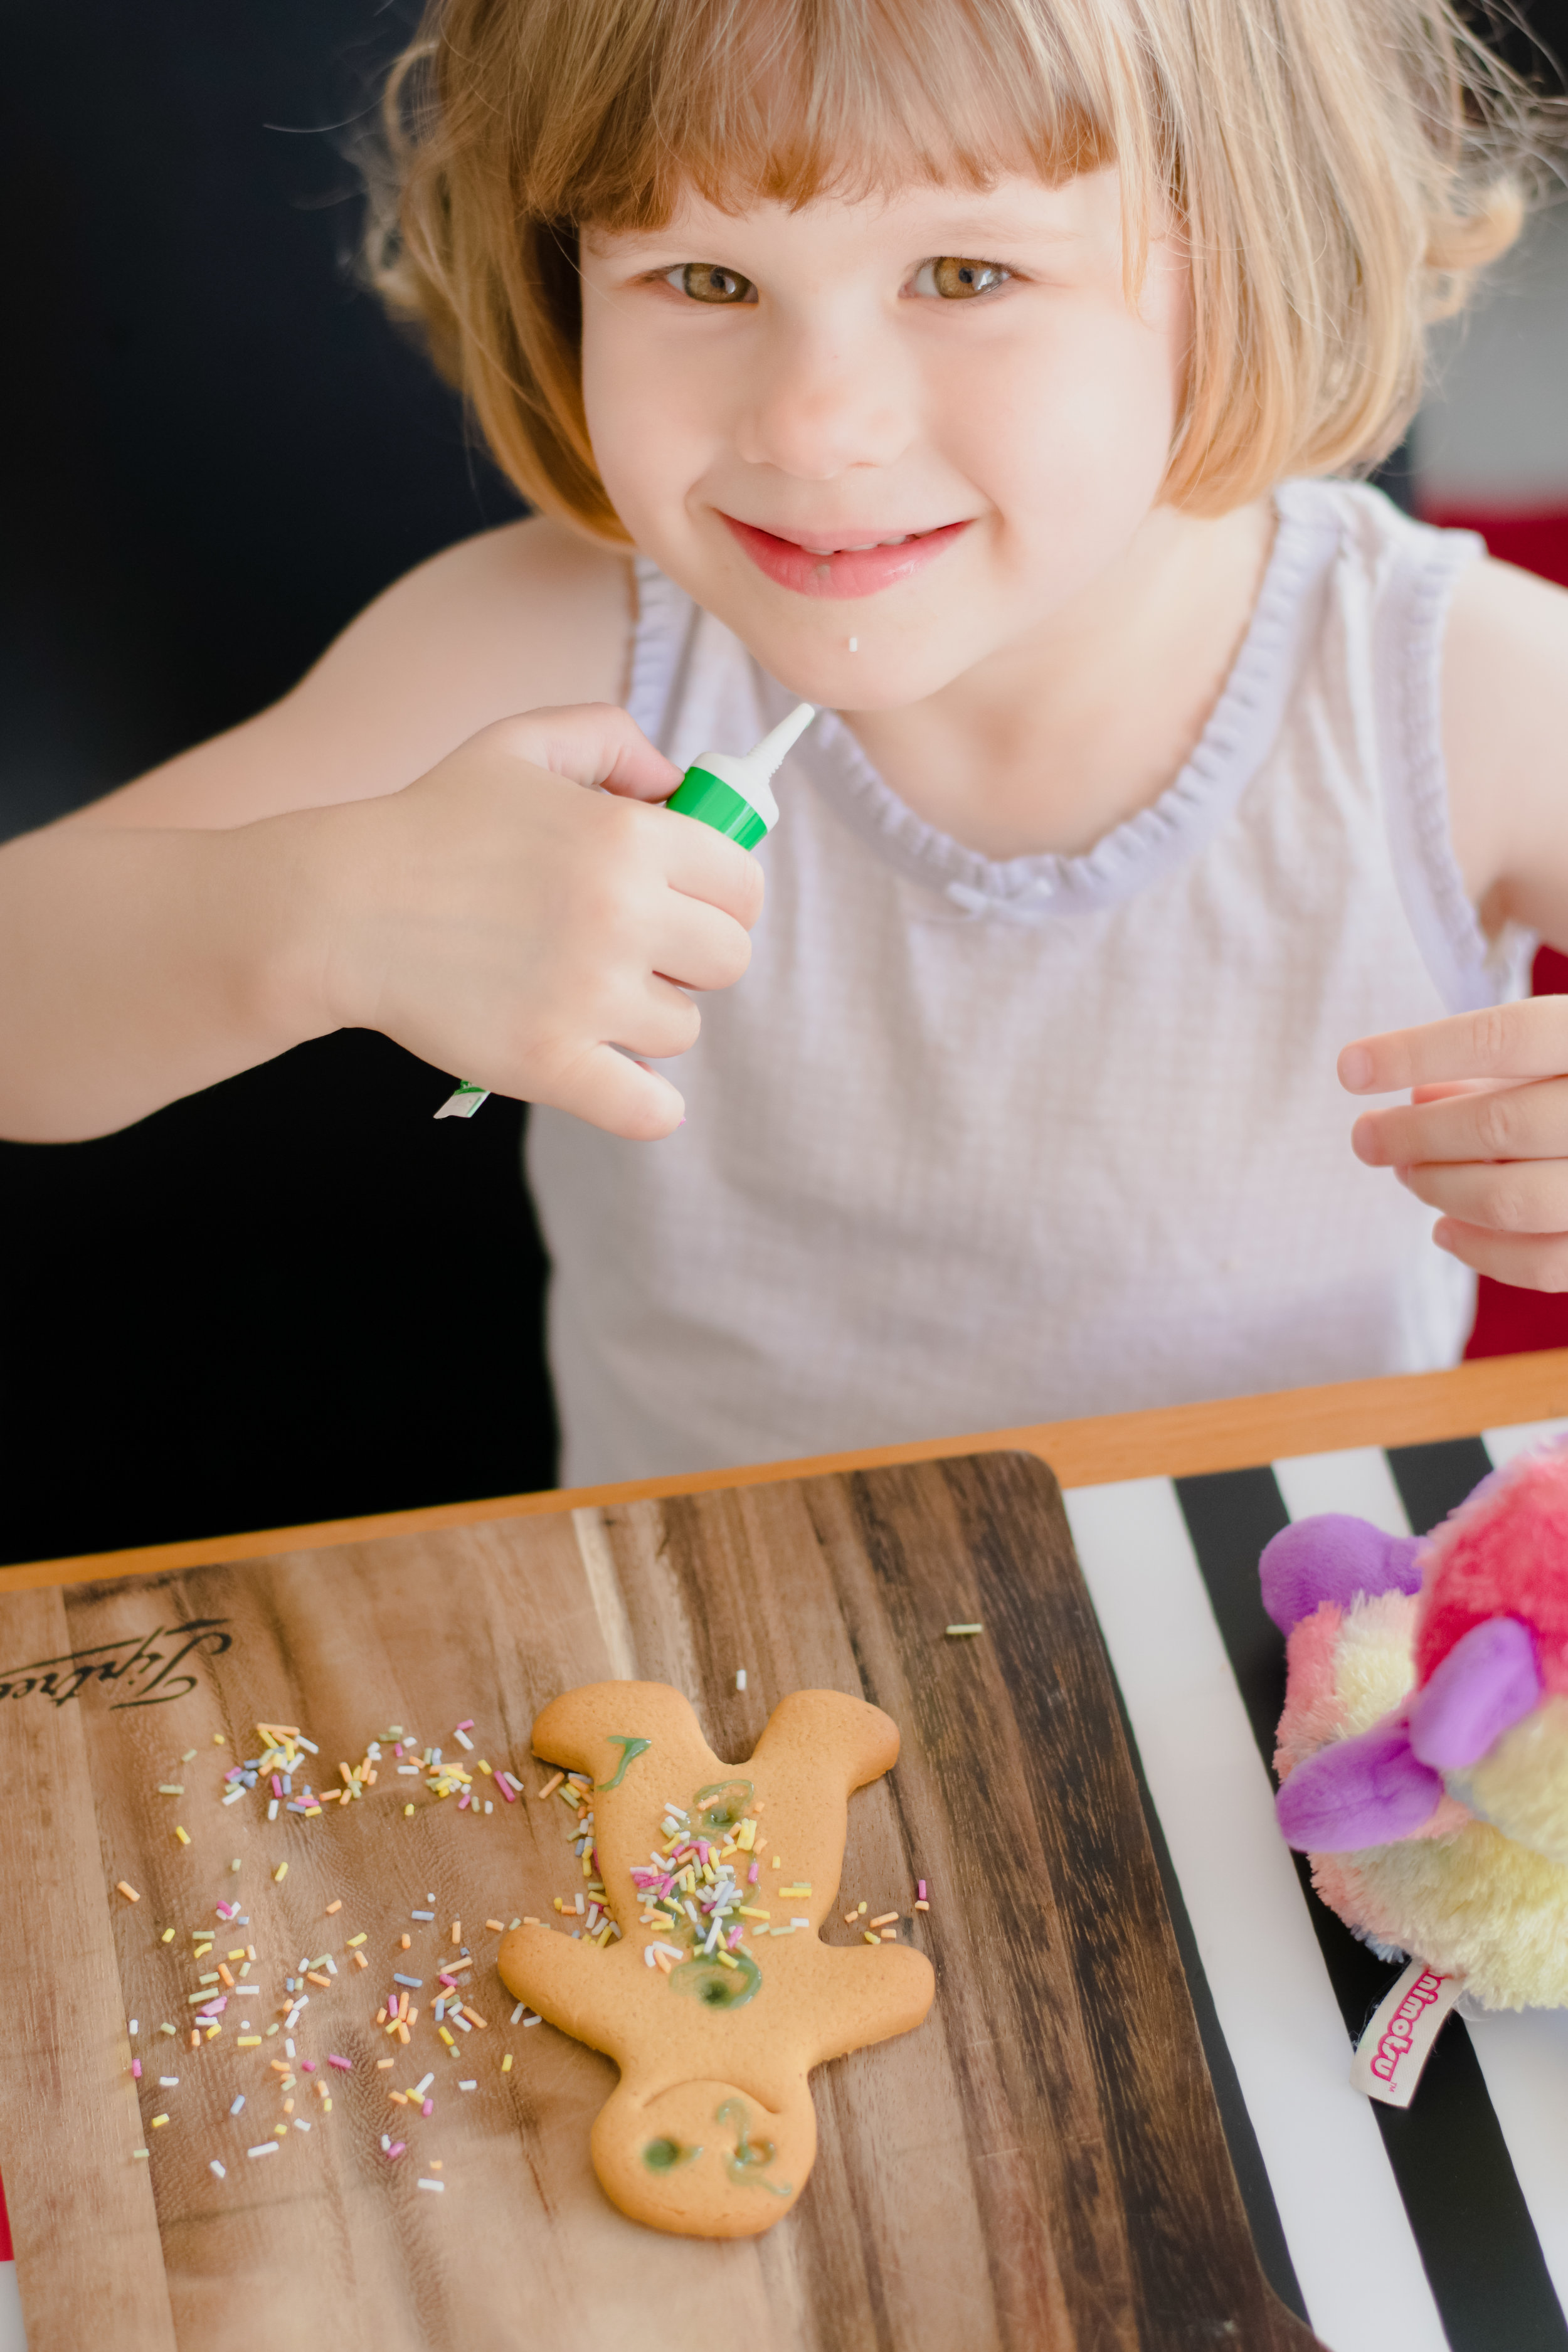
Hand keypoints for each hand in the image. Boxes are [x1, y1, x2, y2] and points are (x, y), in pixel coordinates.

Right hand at [307, 704, 761, 1137]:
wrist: (341, 906)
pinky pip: (650, 1111)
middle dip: (691, 954)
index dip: (720, 894)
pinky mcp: (549, 1063)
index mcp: (628, 837)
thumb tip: (680, 788)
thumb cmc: (433, 823)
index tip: (685, 900)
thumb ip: (613, 740)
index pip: (742, 884)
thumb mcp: (522, 744)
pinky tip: (622, 1078)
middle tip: (636, 948)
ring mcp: (587, 996)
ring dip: (646, 1017)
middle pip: (728, 959)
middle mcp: (621, 915)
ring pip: (682, 1029)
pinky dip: (648, 1106)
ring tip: (589, 993)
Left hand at [1340, 1000, 1567, 1288]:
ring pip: (1518, 1199)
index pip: (1504, 1034)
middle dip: (1415, 1135)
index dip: (1417, 1050)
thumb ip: (1497, 1062)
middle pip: (1501, 1124)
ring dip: (1442, 1190)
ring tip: (1407, 1173)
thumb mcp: (1562, 1045)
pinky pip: (1547, 1264)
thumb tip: (1416, 1098)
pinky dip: (1483, 1254)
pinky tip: (1444, 1230)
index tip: (1348, 1067)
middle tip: (1366, 1137)